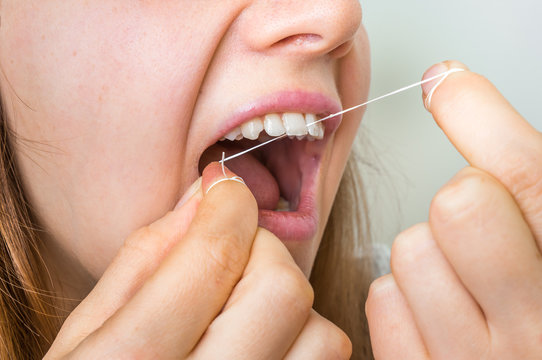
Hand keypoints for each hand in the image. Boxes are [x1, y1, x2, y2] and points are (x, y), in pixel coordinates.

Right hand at [45, 163, 350, 358]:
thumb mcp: (86, 332)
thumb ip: (143, 258)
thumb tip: (201, 199)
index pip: (213, 257)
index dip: (229, 205)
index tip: (225, 192)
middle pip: (282, 288)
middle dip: (261, 250)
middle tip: (230, 255)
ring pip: (321, 333)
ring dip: (288, 302)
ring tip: (243, 310)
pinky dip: (303, 338)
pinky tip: (262, 341)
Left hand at [366, 61, 541, 358]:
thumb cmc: (540, 316)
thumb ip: (524, 184)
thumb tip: (451, 89)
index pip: (526, 179)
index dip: (481, 116)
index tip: (448, 85)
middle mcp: (532, 333)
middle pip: (458, 206)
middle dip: (462, 202)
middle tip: (482, 229)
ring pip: (410, 252)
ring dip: (428, 257)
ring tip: (462, 286)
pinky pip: (382, 298)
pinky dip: (401, 298)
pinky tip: (435, 316)